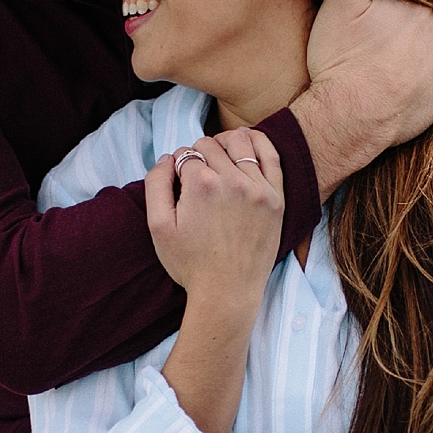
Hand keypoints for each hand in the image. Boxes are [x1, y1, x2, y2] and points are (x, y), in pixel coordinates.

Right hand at [146, 127, 281, 303]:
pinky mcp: (276, 198)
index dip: (176, 167)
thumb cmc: (189, 263)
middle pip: (208, 145)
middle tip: (195, 177)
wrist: (227, 291)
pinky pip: (270, 155)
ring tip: (218, 157)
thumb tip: (166, 158)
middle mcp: (232, 180)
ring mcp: (258, 188)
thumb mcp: (157, 226)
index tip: (178, 184)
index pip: (184, 154)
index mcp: (200, 185)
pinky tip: (246, 143)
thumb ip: (156, 184)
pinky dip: (257, 141)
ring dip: (223, 144)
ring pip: (238, 142)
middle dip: (197, 155)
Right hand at [290, 0, 432, 194]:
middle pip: (421, 21)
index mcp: (423, 4)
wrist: (349, 116)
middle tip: (371, 45)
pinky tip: (393, 83)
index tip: (367, 21)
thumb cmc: (340, 58)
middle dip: (400, 27)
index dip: (385, 5)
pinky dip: (419, 77)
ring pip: (430, 47)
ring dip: (412, 52)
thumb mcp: (340, 3)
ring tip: (380, 66)